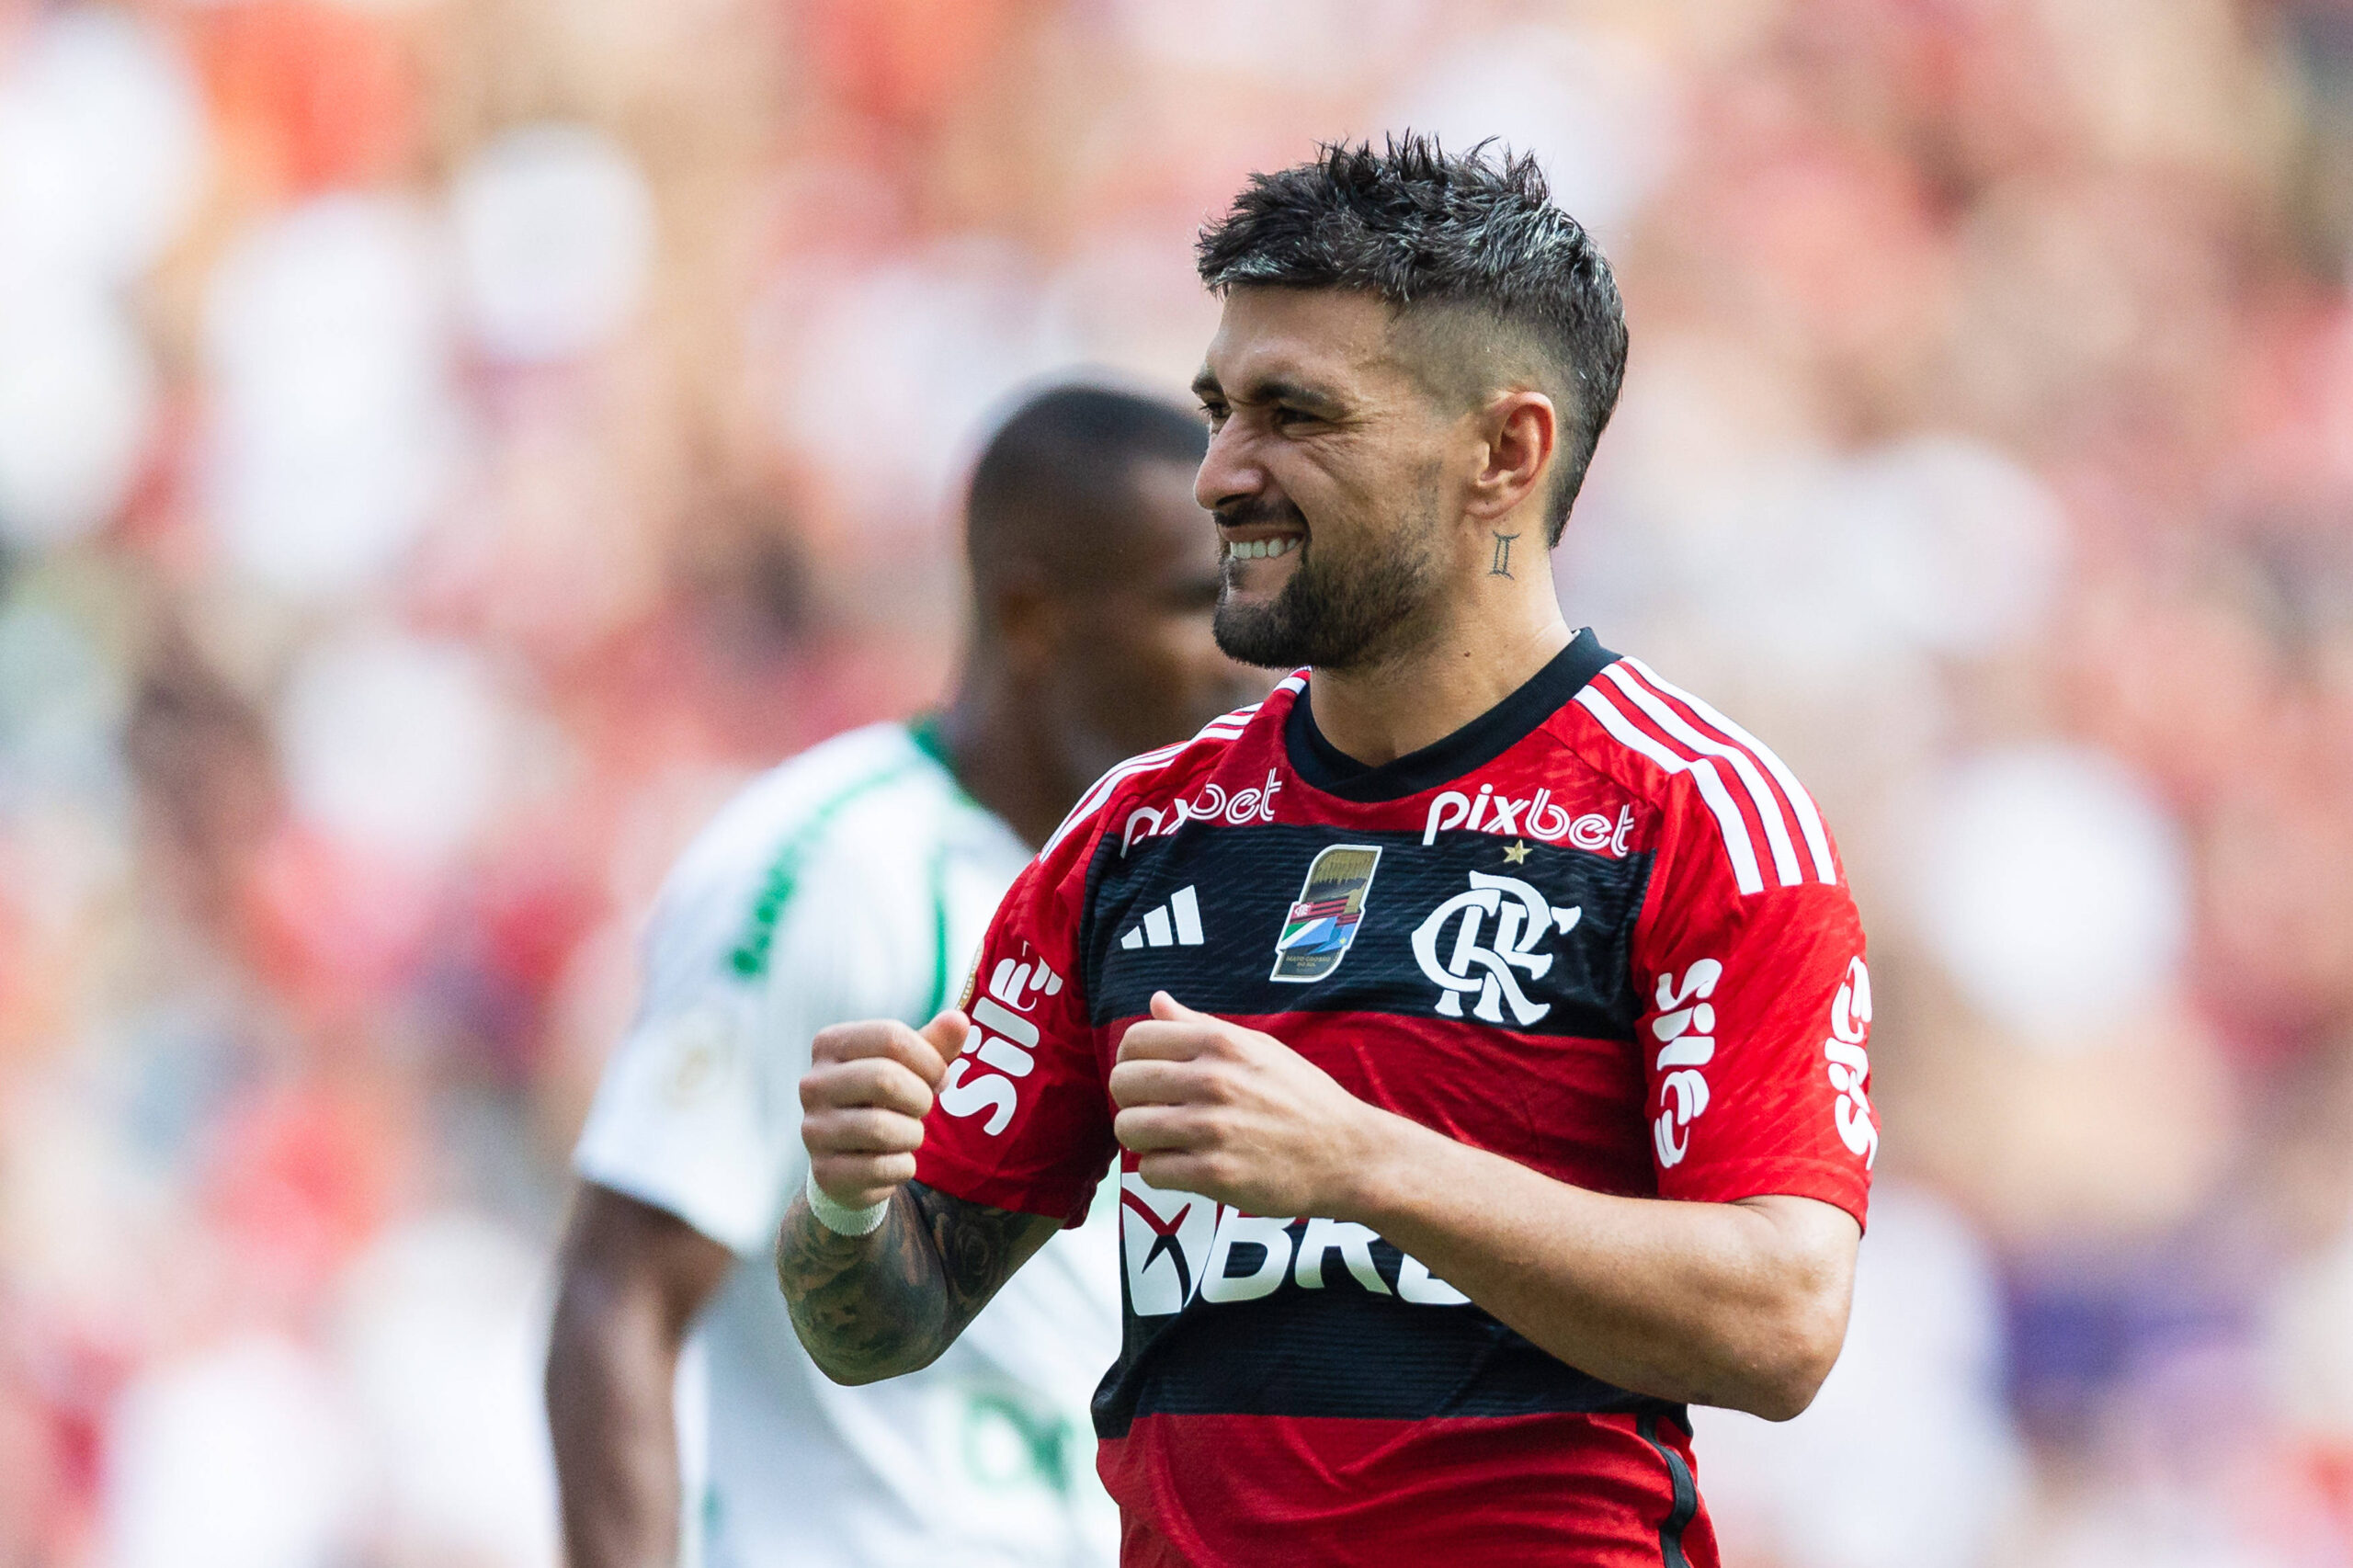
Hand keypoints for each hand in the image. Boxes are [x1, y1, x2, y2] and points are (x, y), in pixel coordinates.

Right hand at [800, 1010, 964, 1209]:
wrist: (851, 1158)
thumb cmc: (883, 1099)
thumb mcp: (909, 1066)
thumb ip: (934, 1043)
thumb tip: (959, 1020)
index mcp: (829, 1044)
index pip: (890, 1036)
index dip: (929, 1059)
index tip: (939, 1076)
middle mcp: (812, 1084)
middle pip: (884, 1078)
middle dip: (920, 1097)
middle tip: (924, 1107)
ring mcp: (813, 1129)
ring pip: (880, 1127)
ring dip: (912, 1134)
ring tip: (909, 1134)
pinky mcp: (824, 1171)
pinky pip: (879, 1168)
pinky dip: (902, 1166)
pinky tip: (896, 1160)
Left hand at [1109, 992, 1390, 1216]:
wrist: (1347, 1154)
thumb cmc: (1303, 1098)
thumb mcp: (1259, 1048)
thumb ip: (1201, 1025)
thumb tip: (1156, 1002)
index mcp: (1221, 1043)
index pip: (1136, 1040)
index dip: (1131, 1060)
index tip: (1145, 1077)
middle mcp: (1213, 1080)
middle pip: (1123, 1084)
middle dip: (1130, 1101)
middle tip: (1153, 1111)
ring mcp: (1212, 1129)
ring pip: (1129, 1129)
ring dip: (1142, 1138)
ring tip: (1167, 1140)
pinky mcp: (1214, 1174)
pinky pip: (1150, 1171)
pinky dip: (1161, 1171)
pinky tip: (1185, 1166)